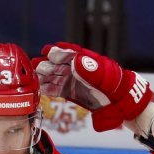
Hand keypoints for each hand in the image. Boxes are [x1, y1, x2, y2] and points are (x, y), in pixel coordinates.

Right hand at [34, 42, 152, 131]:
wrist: (118, 102)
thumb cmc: (113, 86)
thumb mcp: (104, 76)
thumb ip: (90, 69)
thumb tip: (76, 60)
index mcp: (84, 60)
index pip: (69, 53)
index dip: (58, 52)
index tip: (48, 51)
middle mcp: (76, 68)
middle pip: (57, 64)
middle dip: (47, 65)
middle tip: (38, 67)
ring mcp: (71, 80)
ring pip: (54, 76)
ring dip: (44, 77)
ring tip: (35, 79)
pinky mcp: (69, 92)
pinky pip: (56, 89)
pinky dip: (48, 89)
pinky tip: (40, 90)